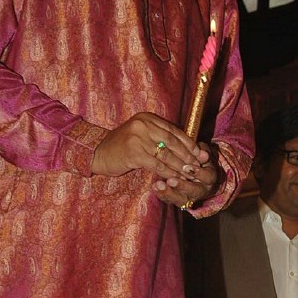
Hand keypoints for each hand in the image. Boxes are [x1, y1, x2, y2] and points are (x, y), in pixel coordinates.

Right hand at [92, 113, 208, 186]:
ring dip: (180, 166)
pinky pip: (157, 164)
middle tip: (198, 166)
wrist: (98, 153)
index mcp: (147, 118)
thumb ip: (159, 137)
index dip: (188, 143)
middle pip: (172, 141)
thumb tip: (186, 147)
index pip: (173, 130)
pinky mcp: (134, 153)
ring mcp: (138, 138)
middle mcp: (143, 125)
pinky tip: (175, 178)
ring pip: (166, 154)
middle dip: (187, 155)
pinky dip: (168, 172)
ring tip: (190, 174)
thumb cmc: (122, 147)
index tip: (199, 154)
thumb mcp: (141, 135)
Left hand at [153, 153, 218, 209]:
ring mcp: (190, 197)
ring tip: (158, 185)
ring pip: (181, 199)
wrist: (198, 174)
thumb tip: (203, 154)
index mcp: (210, 178)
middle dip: (182, 186)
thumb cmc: (199, 160)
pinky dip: (162, 194)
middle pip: (194, 191)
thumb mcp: (202, 155)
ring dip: (169, 193)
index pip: (207, 177)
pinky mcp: (179, 201)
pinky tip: (154, 187)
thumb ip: (202, 153)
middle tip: (170, 180)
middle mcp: (202, 190)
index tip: (187, 167)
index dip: (198, 173)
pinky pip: (170, 200)